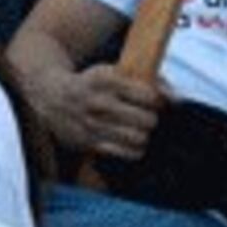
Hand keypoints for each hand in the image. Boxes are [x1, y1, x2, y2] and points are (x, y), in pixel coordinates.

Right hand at [30, 63, 165, 160]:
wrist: (49, 96)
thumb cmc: (90, 83)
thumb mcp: (113, 73)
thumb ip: (147, 81)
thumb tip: (177, 99)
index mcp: (106, 79)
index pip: (148, 96)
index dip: (158, 100)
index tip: (154, 101)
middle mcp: (99, 102)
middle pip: (147, 120)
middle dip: (152, 119)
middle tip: (146, 116)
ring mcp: (93, 124)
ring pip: (139, 138)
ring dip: (144, 135)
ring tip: (138, 129)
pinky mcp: (89, 143)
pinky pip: (127, 153)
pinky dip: (135, 149)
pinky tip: (129, 141)